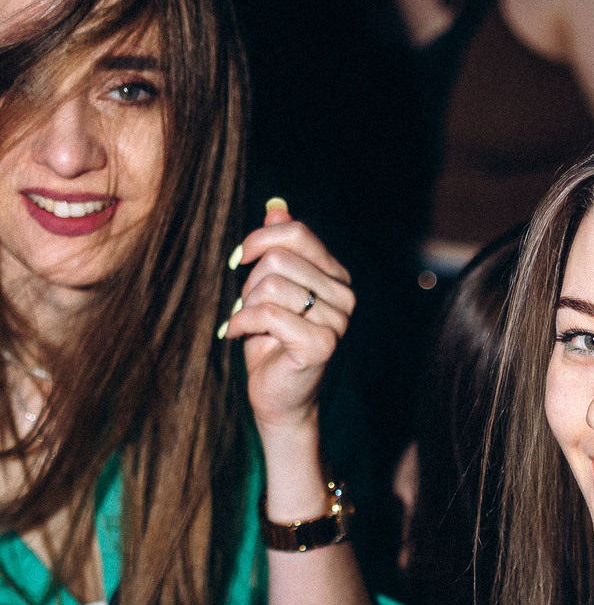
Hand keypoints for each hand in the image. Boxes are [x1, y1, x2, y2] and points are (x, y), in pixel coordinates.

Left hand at [224, 197, 355, 458]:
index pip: (297, 233)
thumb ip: (278, 248)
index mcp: (336, 278)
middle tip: (247, 307)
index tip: (239, 259)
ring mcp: (337, 322)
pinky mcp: (322, 345)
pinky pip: (269, 313)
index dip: (260, 240)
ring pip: (272, 285)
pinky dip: (242, 323)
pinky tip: (238, 334)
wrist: (276, 398)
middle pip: (280, 258)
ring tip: (248, 325)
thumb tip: (277, 207)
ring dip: (246, 305)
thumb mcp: (269, 288)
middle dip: (251, 282)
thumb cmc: (270, 343)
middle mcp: (344, 297)